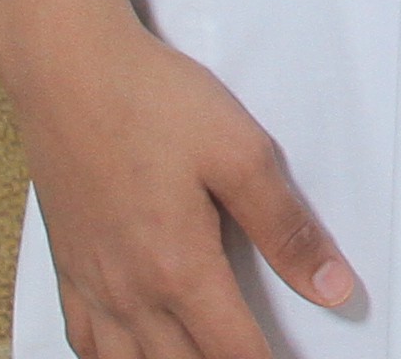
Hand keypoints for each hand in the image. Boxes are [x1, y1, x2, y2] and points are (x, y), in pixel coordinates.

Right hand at [0, 0, 359, 358]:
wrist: (66, 69)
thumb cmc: (151, 101)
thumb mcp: (241, 152)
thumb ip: (287, 228)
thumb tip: (333, 288)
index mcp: (179, 269)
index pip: (234, 353)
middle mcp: (130, 292)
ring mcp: (92, 284)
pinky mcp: (68, 268)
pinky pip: (85, 344)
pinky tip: (132, 353)